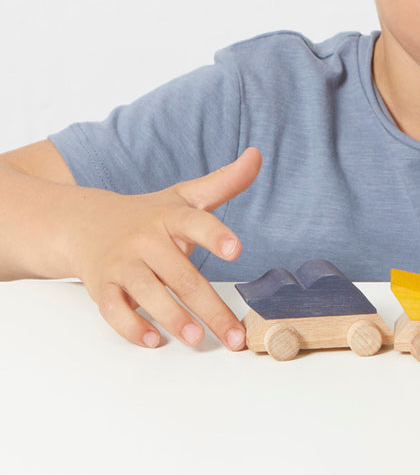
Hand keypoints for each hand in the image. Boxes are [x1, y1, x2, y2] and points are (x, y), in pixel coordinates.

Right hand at [70, 148, 261, 349]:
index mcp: (171, 217)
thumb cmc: (149, 215)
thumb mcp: (186, 196)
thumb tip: (257, 154)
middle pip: (182, 276)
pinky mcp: (103, 287)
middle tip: (234, 335)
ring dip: (173, 318)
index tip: (236, 250)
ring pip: (148, 294)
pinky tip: (153, 340)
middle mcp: (147, 240)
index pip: (196, 223)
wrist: (87, 224)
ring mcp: (123, 264)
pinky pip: (113, 311)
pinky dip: (131, 327)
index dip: (215, 236)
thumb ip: (225, 181)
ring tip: (196, 338)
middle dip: (211, 308)